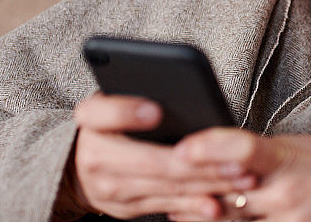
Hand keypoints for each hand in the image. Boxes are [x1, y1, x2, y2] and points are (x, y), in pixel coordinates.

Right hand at [68, 92, 255, 220]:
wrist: (69, 169)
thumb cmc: (99, 127)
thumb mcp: (98, 105)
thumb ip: (120, 102)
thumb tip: (156, 104)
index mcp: (92, 128)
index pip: (108, 116)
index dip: (131, 113)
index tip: (156, 110)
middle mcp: (100, 164)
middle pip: (157, 164)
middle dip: (201, 164)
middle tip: (237, 160)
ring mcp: (114, 192)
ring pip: (168, 189)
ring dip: (208, 186)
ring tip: (240, 179)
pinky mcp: (127, 209)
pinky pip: (166, 206)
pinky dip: (194, 205)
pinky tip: (219, 203)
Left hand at [174, 129, 310, 221]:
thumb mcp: (301, 147)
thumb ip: (262, 156)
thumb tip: (224, 157)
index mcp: (286, 160)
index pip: (242, 152)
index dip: (208, 151)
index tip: (179, 148)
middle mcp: (284, 195)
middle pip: (226, 197)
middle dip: (190, 196)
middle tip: (155, 192)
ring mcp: (290, 221)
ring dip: (203, 216)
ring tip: (172, 212)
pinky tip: (212, 218)